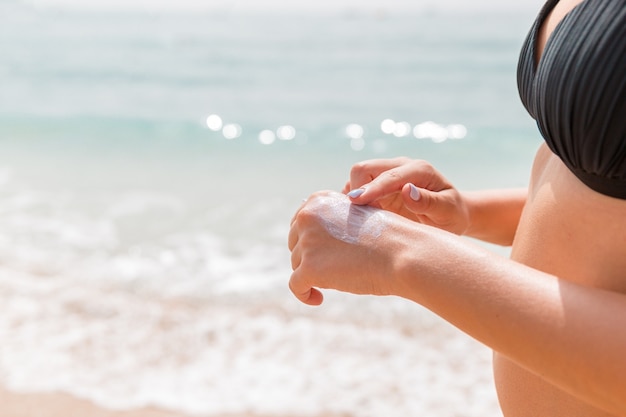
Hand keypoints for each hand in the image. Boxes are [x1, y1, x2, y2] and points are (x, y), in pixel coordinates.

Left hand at [288, 191, 400, 305]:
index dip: (310, 240)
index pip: (300, 222)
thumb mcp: (358, 217)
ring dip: (313, 275)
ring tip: (338, 281)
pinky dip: (304, 294)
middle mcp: (307, 216)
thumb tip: (316, 243)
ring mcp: (307, 242)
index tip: (322, 253)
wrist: (403, 251)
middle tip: (332, 270)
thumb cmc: (390, 237)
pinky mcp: (309, 268)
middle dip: (310, 257)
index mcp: (319, 200)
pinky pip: (295, 285)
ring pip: (297, 264)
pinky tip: (318, 299)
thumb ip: (335, 222)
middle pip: (295, 243)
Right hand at [342, 157, 469, 234]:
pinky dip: (354, 201)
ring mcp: (387, 174)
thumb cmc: (451, 215)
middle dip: (357, 190)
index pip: (388, 176)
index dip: (371, 189)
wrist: (450, 215)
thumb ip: (429, 202)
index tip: (356, 202)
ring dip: (354, 196)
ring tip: (363, 218)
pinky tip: (362, 216)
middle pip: (364, 168)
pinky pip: (356, 187)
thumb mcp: (448, 212)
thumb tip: (407, 190)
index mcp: (419, 170)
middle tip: (363, 217)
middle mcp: (400, 166)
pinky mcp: (378, 185)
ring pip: (356, 176)